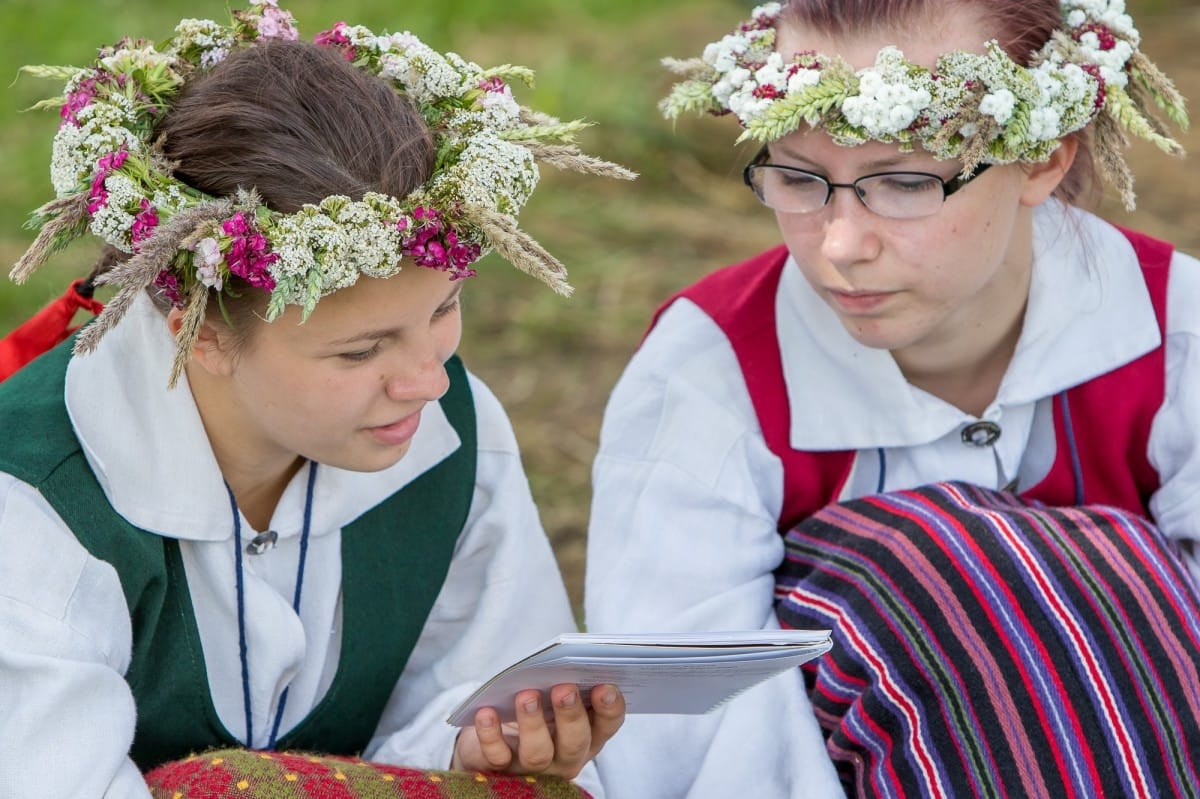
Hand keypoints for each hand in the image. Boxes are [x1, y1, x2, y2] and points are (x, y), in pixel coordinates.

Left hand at [451, 683, 624, 778]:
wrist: (494, 741)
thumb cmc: (536, 709)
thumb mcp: (555, 698)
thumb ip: (567, 684)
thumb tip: (568, 659)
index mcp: (588, 735)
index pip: (607, 725)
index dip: (610, 708)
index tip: (604, 686)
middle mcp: (566, 756)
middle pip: (575, 742)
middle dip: (571, 715)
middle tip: (564, 688)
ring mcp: (535, 766)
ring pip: (538, 753)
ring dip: (533, 723)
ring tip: (527, 695)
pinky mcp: (501, 768)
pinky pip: (497, 755)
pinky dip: (491, 734)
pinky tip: (487, 711)